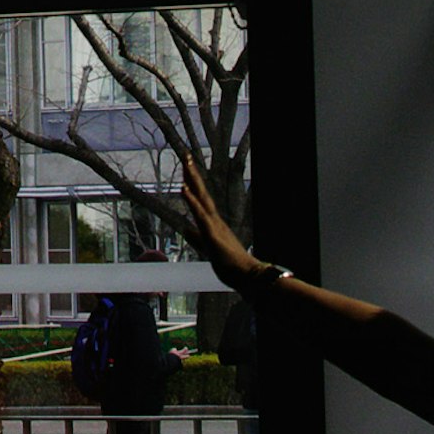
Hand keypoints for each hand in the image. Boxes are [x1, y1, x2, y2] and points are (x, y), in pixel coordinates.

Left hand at [176, 158, 268, 293]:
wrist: (249, 277)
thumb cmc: (231, 265)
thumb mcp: (207, 248)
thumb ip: (195, 238)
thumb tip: (184, 228)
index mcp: (214, 224)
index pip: (201, 199)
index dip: (194, 184)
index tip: (187, 168)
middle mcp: (215, 221)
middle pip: (202, 193)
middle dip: (193, 174)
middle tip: (186, 156)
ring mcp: (214, 226)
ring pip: (202, 199)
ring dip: (193, 181)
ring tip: (186, 163)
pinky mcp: (212, 235)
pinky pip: (200, 215)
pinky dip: (192, 201)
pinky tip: (184, 189)